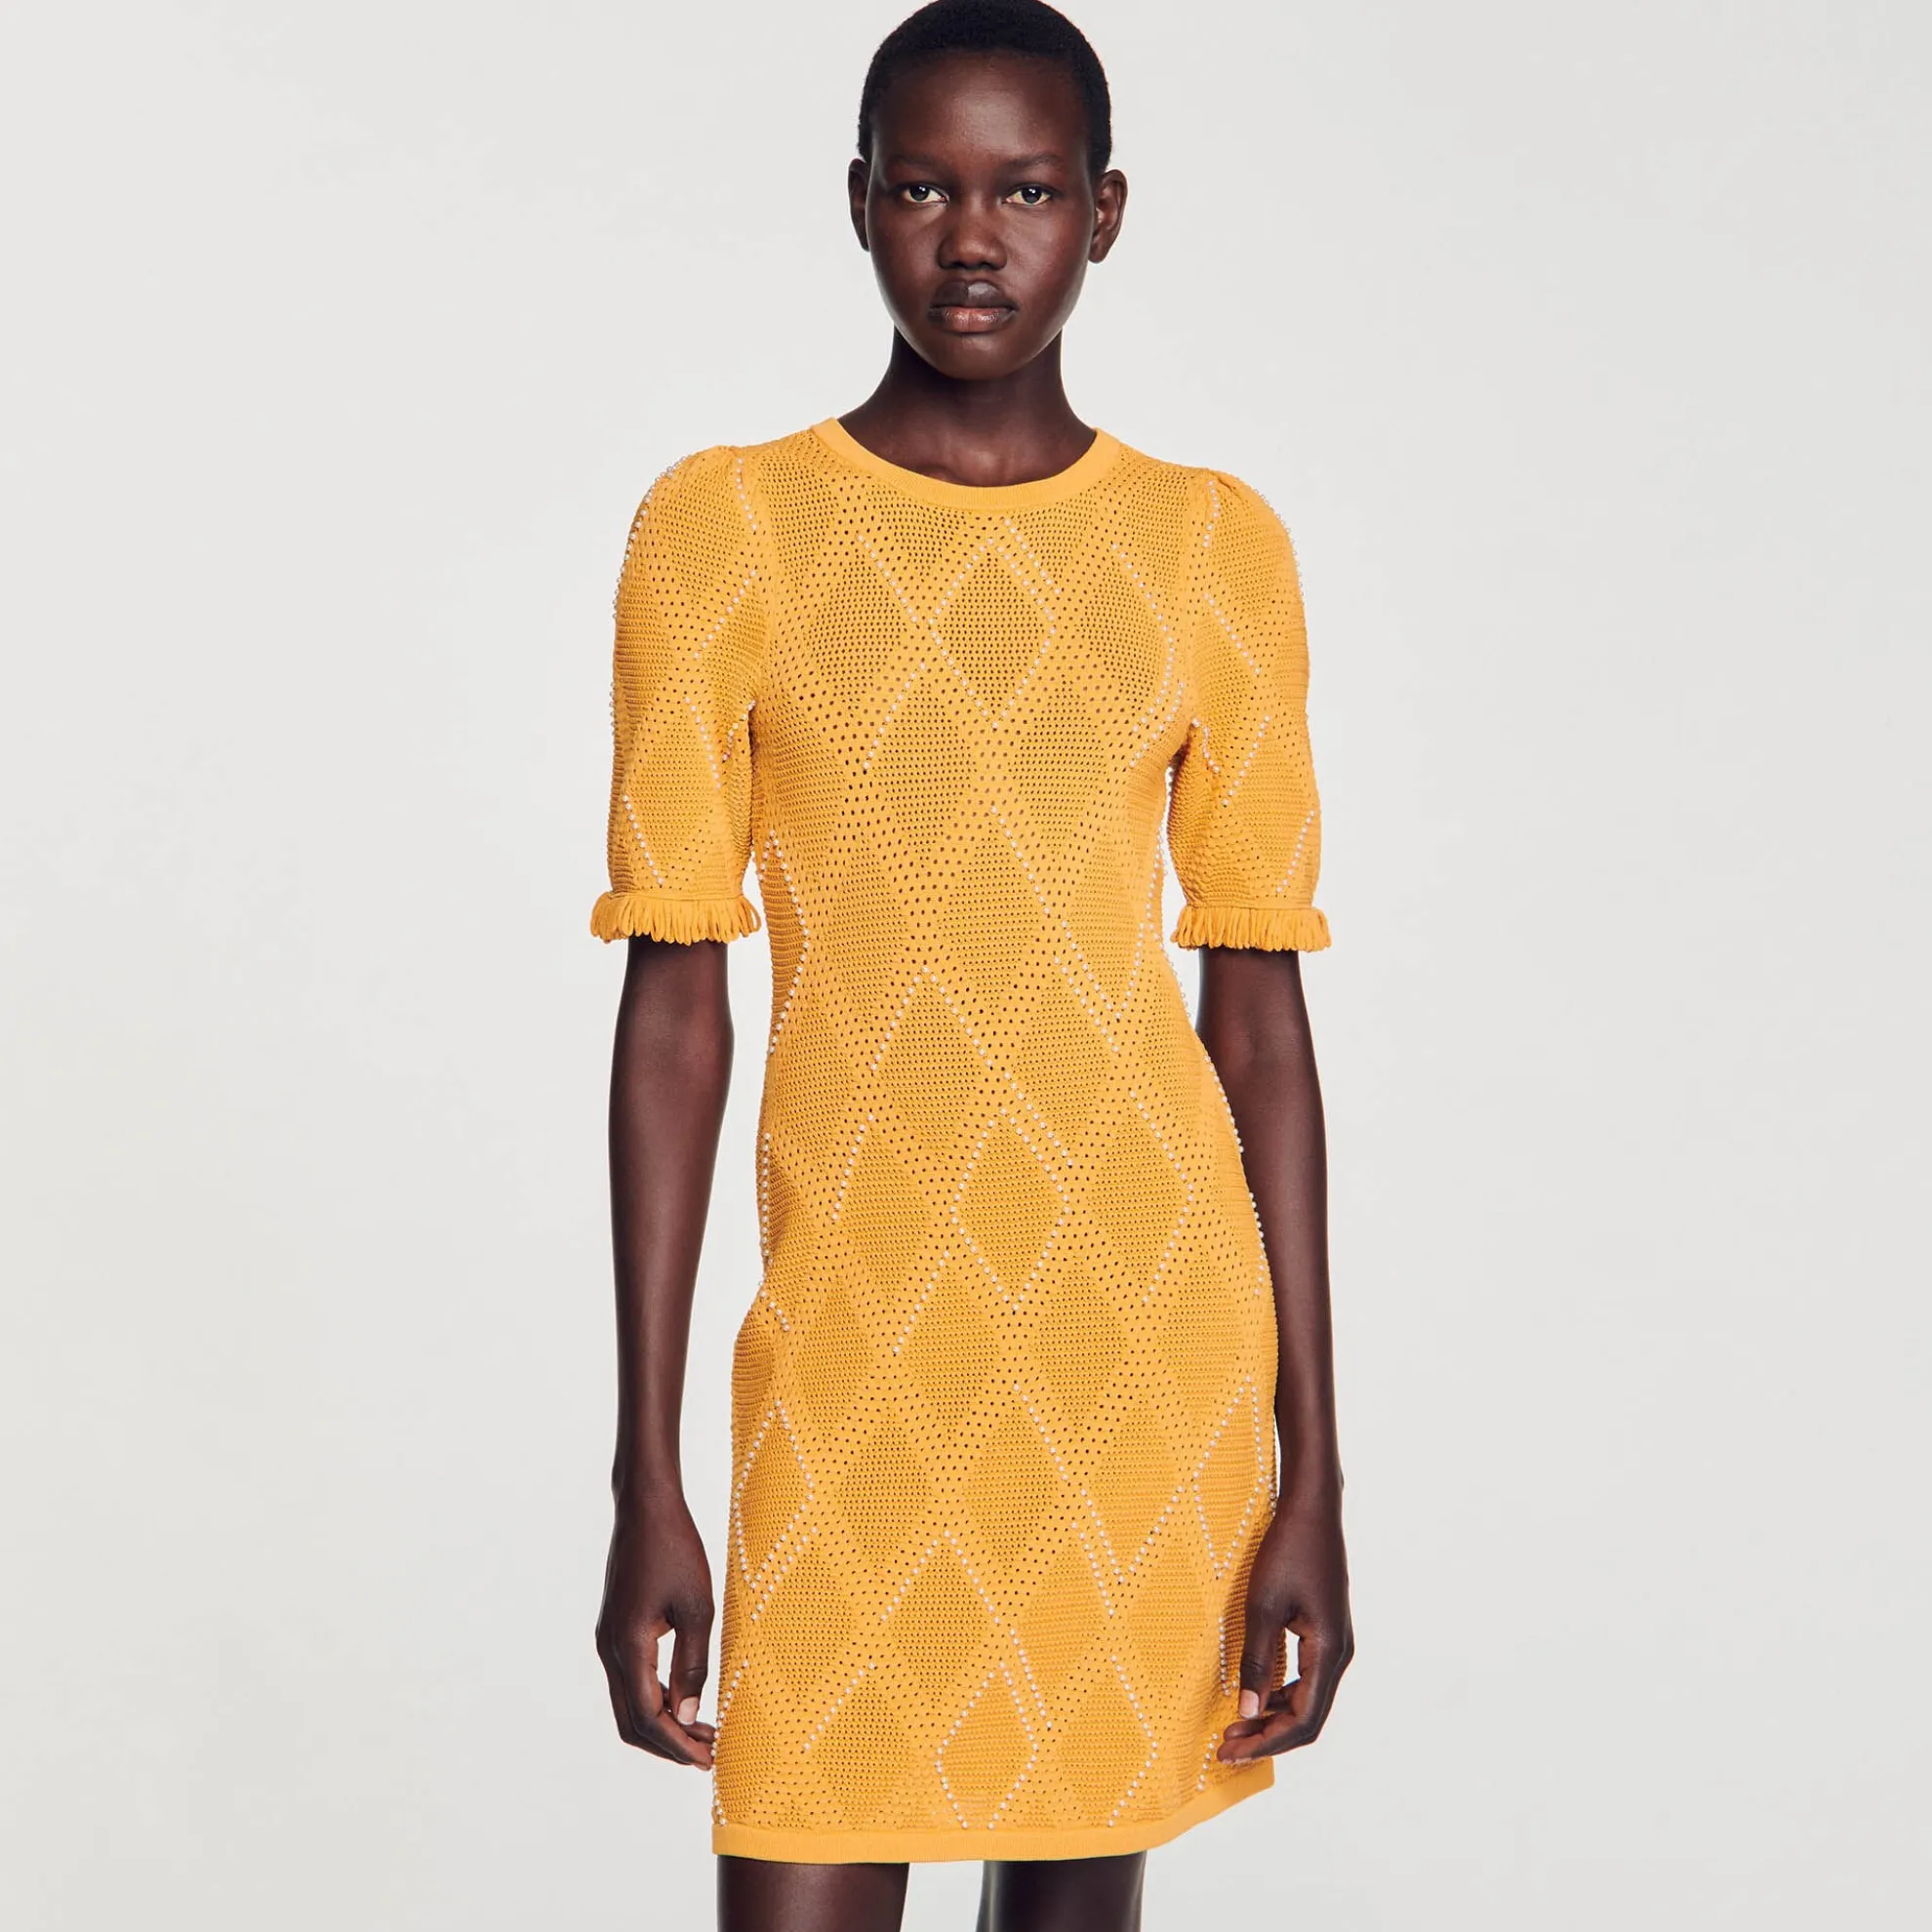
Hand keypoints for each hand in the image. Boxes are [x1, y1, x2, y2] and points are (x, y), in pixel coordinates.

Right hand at [594, 1489, 716, 1767]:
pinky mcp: (616, 1631)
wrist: (645, 1507)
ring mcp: (609, 1640)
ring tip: (704, 1732)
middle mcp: (610, 1649)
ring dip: (663, 1725)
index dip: (678, 1745)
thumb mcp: (697, 1606)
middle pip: (631, 1722)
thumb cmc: (675, 1549)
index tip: (709, 1760)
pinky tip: (686, 1698)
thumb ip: (693, 1663)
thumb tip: (692, 1715)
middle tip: (709, 1755)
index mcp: (628, 1646)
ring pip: (628, 1705)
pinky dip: (656, 1701)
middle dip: (669, 1744)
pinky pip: (631, 1682)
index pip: (649, 1717)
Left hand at [1218, 1494, 1352, 1761]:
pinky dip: (1280, 1695)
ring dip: (1273, 1718)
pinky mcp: (1325, 1633)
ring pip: (1308, 1700)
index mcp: (1329, 1652)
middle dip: (1268, 1738)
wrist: (1312, 1510)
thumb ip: (1256, 1661)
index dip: (1267, 1743)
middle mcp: (1339, 1655)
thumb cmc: (1288, 1551)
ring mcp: (1334, 1644)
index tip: (1231, 1752)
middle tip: (1226, 1748)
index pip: (1303, 1719)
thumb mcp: (1262, 1606)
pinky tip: (1254, 1697)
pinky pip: (1306, 1679)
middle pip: (1308, 1717)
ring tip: (1234, 1727)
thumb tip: (1246, 1712)